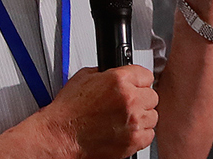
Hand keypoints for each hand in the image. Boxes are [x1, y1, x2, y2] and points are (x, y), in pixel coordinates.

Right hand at [42, 66, 157, 158]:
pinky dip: (141, 133)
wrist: (60, 136)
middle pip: (152, 95)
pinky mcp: (132, 141)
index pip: (146, 75)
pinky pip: (150, 134)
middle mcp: (129, 100)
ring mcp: (132, 121)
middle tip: (127, 103)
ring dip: (141, 116)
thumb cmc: (69, 111)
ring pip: (153, 115)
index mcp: (119, 80)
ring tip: (125, 118)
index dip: (139, 80)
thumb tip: (118, 73)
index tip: (135, 85)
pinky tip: (126, 130)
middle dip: (140, 98)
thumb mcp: (85, 77)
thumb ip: (108, 73)